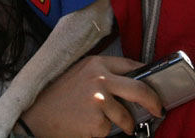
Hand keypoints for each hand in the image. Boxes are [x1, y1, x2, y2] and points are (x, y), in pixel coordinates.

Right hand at [21, 55, 162, 137]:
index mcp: (96, 63)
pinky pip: (109, 129)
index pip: (131, 65)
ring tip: (102, 122)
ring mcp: (99, 100)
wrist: (37, 116)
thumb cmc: (58, 96)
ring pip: (125, 116)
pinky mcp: (97, 120)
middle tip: (157, 109)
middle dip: (153, 101)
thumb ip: (104, 74)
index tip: (153, 85)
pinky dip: (102, 131)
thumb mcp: (80, 73)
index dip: (145, 76)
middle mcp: (100, 78)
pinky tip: (86, 125)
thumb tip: (132, 82)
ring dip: (123, 124)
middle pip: (139, 89)